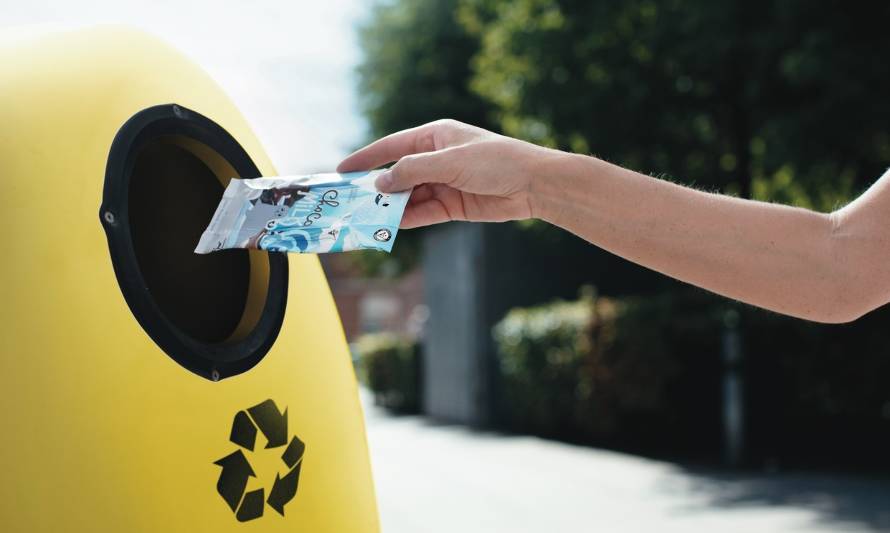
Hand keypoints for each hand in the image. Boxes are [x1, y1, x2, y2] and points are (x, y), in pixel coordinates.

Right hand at [337, 119, 560, 227]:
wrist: (533, 185)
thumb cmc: (496, 160)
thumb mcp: (449, 161)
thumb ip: (412, 171)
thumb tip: (380, 183)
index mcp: (435, 136)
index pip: (392, 146)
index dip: (366, 158)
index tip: (342, 170)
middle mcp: (436, 158)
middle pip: (398, 174)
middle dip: (376, 188)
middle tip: (349, 202)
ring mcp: (444, 183)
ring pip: (408, 196)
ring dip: (390, 207)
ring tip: (366, 218)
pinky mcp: (453, 206)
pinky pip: (423, 212)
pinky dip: (407, 219)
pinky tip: (390, 226)